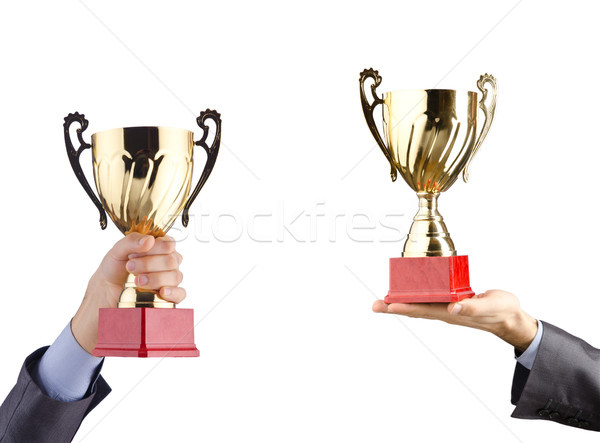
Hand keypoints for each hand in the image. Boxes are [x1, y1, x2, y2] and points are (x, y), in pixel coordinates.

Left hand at [71, 233, 184, 353]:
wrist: (107, 289)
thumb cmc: (115, 268)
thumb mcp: (117, 250)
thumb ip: (132, 241)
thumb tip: (149, 240)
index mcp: (160, 247)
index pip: (168, 244)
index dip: (153, 249)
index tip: (134, 255)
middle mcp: (169, 262)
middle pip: (171, 261)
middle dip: (149, 265)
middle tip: (131, 267)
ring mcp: (171, 278)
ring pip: (174, 277)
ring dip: (155, 279)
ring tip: (137, 281)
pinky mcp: (171, 295)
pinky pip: (180, 293)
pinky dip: (173, 292)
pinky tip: (162, 292)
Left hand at [372, 289, 537, 351]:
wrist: (510, 316)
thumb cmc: (501, 311)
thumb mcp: (489, 307)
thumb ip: (472, 308)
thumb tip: (452, 308)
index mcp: (451, 312)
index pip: (421, 310)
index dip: (403, 307)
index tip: (386, 305)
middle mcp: (445, 310)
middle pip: (415, 309)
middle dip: (394, 306)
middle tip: (375, 305)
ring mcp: (448, 307)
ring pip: (420, 304)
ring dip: (402, 301)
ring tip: (384, 299)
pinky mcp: (452, 300)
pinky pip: (430, 298)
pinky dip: (418, 294)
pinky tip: (411, 290)